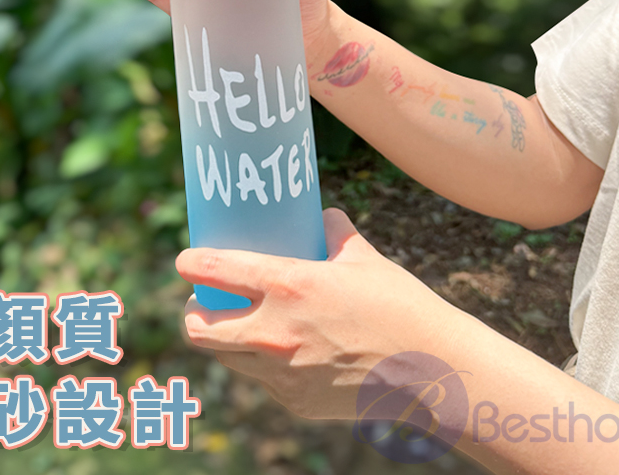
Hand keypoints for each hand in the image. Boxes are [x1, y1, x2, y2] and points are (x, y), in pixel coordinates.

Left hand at [174, 208, 456, 419]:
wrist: (432, 372)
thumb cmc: (399, 306)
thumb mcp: (363, 258)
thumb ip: (335, 232)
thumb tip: (322, 216)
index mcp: (288, 285)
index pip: (215, 271)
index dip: (190, 263)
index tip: (185, 259)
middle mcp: (274, 331)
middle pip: (198, 328)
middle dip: (193, 312)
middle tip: (205, 301)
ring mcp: (282, 372)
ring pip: (224, 357)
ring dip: (224, 339)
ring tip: (240, 324)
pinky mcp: (294, 401)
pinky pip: (261, 379)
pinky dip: (262, 363)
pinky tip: (284, 351)